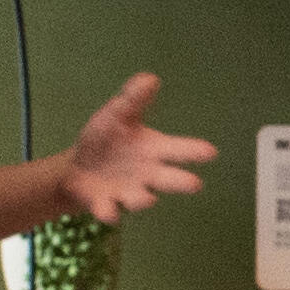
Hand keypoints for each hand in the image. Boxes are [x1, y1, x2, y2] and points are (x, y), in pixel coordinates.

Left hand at [55, 73, 217, 223]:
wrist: (78, 166)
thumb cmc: (106, 139)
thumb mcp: (117, 115)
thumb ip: (133, 99)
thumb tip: (150, 78)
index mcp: (154, 150)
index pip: (178, 150)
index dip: (194, 151)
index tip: (211, 152)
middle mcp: (147, 175)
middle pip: (168, 179)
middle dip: (180, 182)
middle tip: (195, 184)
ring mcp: (128, 192)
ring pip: (140, 198)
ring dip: (142, 199)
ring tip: (147, 198)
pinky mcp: (105, 204)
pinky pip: (109, 209)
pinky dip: (109, 211)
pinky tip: (107, 211)